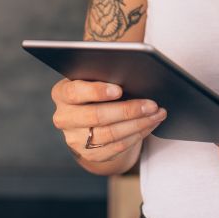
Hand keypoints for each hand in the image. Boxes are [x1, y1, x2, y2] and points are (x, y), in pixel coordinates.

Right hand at [50, 78, 166, 162]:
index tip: (119, 89)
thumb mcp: (94, 75)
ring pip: (110, 134)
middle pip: (96, 116)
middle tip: (151, 104)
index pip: (75, 92)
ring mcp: (75, 139)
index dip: (97, 91)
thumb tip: (134, 63)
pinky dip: (137, 135)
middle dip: (128, 110)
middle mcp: (64, 118)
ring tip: (157, 113)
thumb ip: (106, 68)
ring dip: (138, 124)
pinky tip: (150, 124)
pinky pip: (117, 147)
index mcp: (61, 93)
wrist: (88, 117)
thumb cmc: (94, 87)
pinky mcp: (90, 154)